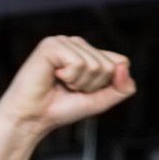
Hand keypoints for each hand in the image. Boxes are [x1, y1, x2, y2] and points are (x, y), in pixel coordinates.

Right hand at [0, 35, 134, 139]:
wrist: (33, 118)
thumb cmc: (62, 108)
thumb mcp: (101, 101)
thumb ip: (122, 88)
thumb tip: (124, 66)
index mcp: (89, 53)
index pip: (121, 62)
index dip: (108, 84)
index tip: (86, 91)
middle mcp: (77, 43)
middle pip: (109, 66)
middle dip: (93, 86)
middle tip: (71, 89)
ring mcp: (64, 41)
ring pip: (95, 65)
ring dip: (79, 83)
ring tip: (61, 84)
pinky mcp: (51, 45)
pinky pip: (78, 63)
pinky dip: (69, 78)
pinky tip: (54, 77)